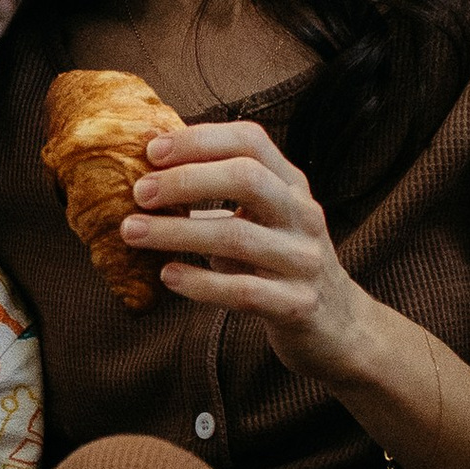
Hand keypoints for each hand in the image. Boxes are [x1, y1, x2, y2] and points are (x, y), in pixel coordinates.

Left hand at [123, 118, 371, 376]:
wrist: (338, 329)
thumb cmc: (278, 265)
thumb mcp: (257, 219)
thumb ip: (214, 187)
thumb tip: (148, 142)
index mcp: (291, 185)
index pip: (251, 141)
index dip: (200, 139)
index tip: (152, 150)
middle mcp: (302, 215)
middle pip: (247, 178)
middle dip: (186, 180)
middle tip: (139, 192)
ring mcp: (303, 260)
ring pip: (237, 237)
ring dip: (176, 232)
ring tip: (132, 232)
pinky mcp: (298, 305)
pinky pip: (244, 291)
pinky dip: (200, 282)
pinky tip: (167, 276)